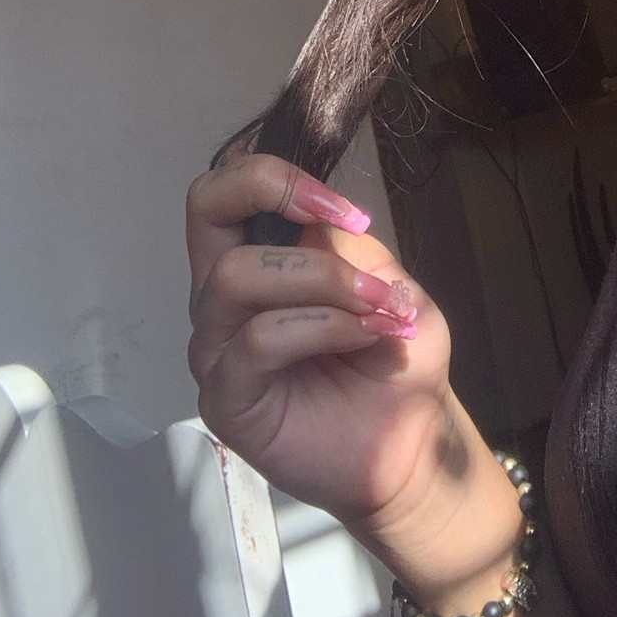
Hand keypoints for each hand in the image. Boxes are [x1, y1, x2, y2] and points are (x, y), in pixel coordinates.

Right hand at [186, 153, 451, 528]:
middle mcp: (223, 297)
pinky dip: (320, 326)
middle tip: (350, 226)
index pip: (224, 189)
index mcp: (256, 258)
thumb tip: (315, 219)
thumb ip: (347, 246)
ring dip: (321, 278)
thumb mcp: (389, 282)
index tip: (346, 208)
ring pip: (235, 275)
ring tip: (377, 307)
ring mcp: (217, 347)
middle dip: (281, 201)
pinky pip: (257, 340)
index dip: (275, 175)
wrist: (411, 441)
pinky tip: (362, 338)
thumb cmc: (395, 360)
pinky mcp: (224, 397)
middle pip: (205, 210)